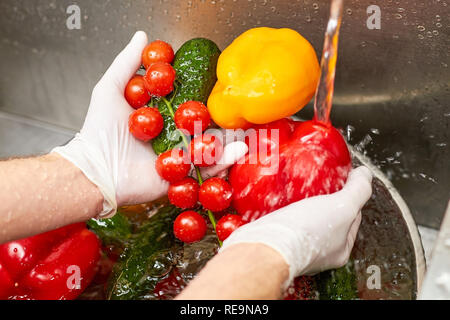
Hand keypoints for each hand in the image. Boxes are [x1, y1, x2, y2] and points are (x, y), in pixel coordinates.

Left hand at [53, 31, 246, 217]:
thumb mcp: (110, 89)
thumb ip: (127, 63)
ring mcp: (176, 157)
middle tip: (235, 111)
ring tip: (242, 131)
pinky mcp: (180, 176)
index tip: (216, 85)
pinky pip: (205, 169)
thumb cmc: (99, 131)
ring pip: (208, 147)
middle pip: (202, 127)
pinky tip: (237, 149)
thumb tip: (142, 37)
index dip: (202, 95)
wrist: (95, 169)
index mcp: (158, 117)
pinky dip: (223, 161)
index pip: (186, 104)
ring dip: (227, 140)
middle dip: (221, 120)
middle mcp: (170, 137)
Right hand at [220, 166, 372, 287]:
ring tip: (295, 185)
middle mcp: (318, 252)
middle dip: (321, 198)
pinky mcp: (274, 239)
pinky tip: (277, 195)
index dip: (349, 195)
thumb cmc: (306, 233)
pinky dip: (280, 206)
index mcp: (340, 250)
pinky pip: (280, 218)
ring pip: (301, 217)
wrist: (266, 247)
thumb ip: (358, 190)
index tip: (341, 179)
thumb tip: (365, 175)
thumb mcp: (343, 207)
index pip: (352, 217)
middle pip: (325, 216)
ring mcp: (294, 246)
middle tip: (316, 180)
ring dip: (298, 201)